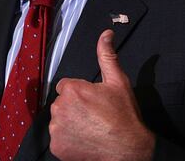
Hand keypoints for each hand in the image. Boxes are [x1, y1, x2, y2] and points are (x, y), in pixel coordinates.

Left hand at [49, 30, 153, 160]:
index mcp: (72, 89)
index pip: (66, 86)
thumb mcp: (118, 81)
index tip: (93, 102)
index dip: (80, 93)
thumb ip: (107, 56)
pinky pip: (58, 139)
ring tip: (90, 128)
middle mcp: (60, 108)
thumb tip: (106, 34)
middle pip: (61, 103)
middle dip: (74, 107)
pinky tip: (84, 140)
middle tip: (93, 116)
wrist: (128, 149)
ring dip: (69, 123)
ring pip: (59, 121)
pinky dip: (68, 140)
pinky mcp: (57, 146)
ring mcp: (57, 129)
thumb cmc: (124, 115)